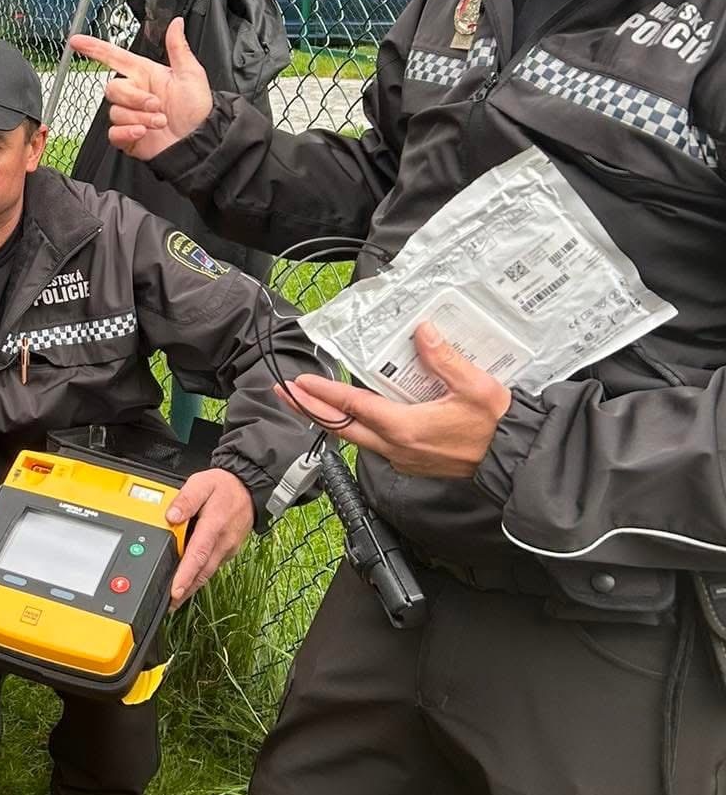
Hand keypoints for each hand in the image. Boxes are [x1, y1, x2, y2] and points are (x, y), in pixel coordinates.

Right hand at [70, 16, 212, 159]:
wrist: (198, 142)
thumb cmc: (197, 109)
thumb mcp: (191, 74)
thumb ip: (178, 48)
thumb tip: (176, 22)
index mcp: (145, 74)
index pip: (114, 57)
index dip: (94, 48)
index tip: (76, 40)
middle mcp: (134, 93)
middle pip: (113, 88)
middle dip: (135, 98)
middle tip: (157, 105)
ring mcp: (129, 115)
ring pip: (115, 112)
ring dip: (139, 117)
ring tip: (160, 121)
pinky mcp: (127, 137)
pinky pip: (113, 133)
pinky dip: (128, 133)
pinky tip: (143, 132)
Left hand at [167, 467, 255, 602]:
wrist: (250, 488)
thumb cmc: (225, 486)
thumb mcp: (202, 483)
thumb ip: (186, 499)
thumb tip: (171, 516)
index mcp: (214, 526)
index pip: (198, 555)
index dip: (186, 575)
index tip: (175, 591)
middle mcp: (223, 542)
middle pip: (203, 571)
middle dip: (186, 590)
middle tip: (169, 604)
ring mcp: (228, 548)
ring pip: (208, 571)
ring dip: (192, 586)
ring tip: (176, 598)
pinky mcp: (228, 550)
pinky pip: (212, 566)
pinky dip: (200, 575)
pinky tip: (189, 580)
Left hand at [280, 324, 511, 478]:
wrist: (510, 460)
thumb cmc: (495, 426)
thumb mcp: (475, 386)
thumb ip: (444, 359)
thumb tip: (421, 332)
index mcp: (405, 428)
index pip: (353, 408)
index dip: (323, 393)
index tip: (299, 383)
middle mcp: (396, 447)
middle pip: (340, 428)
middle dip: (308, 409)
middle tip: (283, 392)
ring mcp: (401, 459)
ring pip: (355, 438)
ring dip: (329, 419)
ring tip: (310, 401)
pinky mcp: (410, 463)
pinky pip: (373, 444)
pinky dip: (355, 428)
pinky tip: (352, 416)